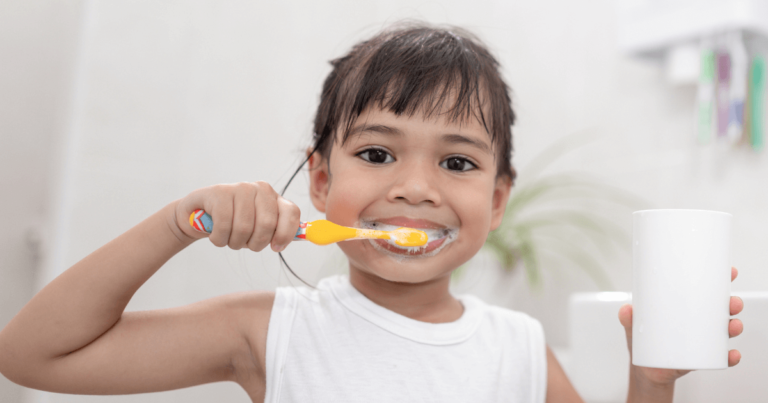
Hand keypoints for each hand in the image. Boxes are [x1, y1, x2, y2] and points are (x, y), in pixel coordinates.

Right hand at [173, 181, 300, 251]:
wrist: (199, 214)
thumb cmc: (234, 223)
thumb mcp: (259, 227)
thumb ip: (280, 230)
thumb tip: (308, 235)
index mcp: (274, 197)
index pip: (291, 214)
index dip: (286, 235)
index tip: (275, 247)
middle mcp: (260, 189)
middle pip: (267, 226)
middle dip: (255, 243)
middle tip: (245, 243)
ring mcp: (240, 188)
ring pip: (244, 229)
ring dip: (234, 243)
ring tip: (229, 237)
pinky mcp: (219, 193)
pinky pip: (224, 226)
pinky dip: (219, 239)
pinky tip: (216, 235)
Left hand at [618, 267, 743, 385]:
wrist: (646, 370)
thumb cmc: (642, 341)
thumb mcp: (634, 326)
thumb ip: (628, 318)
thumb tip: (627, 309)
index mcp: (685, 307)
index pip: (707, 290)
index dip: (721, 280)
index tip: (730, 272)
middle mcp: (698, 321)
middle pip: (722, 308)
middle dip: (731, 303)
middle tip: (731, 303)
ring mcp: (702, 339)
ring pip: (726, 330)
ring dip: (734, 326)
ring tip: (732, 326)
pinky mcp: (702, 358)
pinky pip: (721, 357)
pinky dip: (729, 356)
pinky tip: (731, 355)